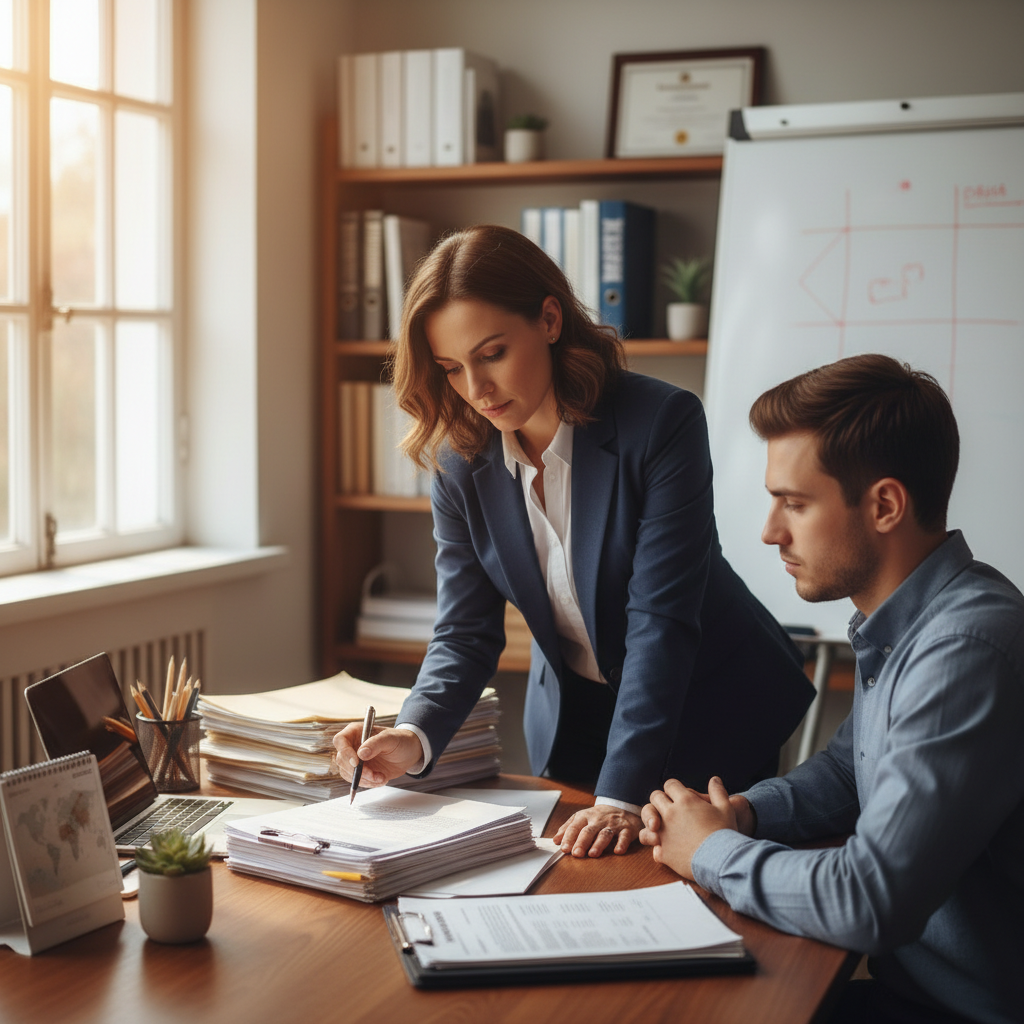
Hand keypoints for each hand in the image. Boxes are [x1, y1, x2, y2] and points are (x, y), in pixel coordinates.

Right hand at [331, 724, 422, 786]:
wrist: (408, 753)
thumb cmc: (400, 740)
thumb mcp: (391, 739)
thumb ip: (376, 743)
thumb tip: (361, 754)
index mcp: (356, 732)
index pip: (340, 740)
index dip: (345, 752)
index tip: (356, 763)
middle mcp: (352, 745)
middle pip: (341, 760)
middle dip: (356, 771)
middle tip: (373, 774)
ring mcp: (355, 760)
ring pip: (347, 773)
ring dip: (364, 779)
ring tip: (381, 777)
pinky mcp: (360, 772)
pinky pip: (357, 781)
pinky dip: (368, 783)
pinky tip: (380, 779)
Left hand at [552, 805, 641, 858]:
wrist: (621, 806)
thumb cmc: (598, 817)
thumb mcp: (581, 818)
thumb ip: (567, 829)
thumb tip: (555, 841)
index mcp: (585, 817)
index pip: (575, 827)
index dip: (569, 838)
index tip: (564, 848)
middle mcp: (598, 820)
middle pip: (589, 831)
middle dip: (582, 842)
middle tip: (576, 854)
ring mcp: (613, 824)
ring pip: (605, 834)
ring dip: (599, 844)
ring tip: (593, 854)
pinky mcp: (626, 829)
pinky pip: (624, 836)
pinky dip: (621, 844)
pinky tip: (618, 851)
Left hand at [639, 786, 754, 842]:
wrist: (722, 860)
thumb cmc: (725, 833)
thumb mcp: (726, 808)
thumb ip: (718, 791)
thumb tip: (714, 779)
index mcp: (685, 800)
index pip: (670, 785)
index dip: (674, 788)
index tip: (679, 794)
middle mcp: (670, 814)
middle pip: (655, 797)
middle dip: (661, 799)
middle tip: (670, 807)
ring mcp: (664, 833)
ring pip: (647, 820)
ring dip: (652, 821)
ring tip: (661, 826)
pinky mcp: (664, 852)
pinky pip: (653, 846)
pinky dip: (659, 847)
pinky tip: (668, 848)